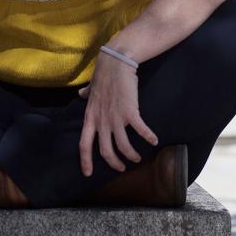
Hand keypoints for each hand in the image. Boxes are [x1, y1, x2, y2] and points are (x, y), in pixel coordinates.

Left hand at [77, 53, 157, 176]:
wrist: (116, 62)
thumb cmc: (104, 74)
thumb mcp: (92, 88)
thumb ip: (87, 93)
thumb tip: (81, 94)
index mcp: (90, 116)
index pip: (84, 144)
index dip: (85, 160)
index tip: (88, 173)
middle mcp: (101, 121)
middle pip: (105, 151)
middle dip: (114, 163)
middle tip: (121, 168)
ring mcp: (115, 117)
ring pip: (123, 146)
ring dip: (131, 155)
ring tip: (137, 158)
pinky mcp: (130, 112)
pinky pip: (140, 130)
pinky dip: (148, 137)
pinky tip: (154, 140)